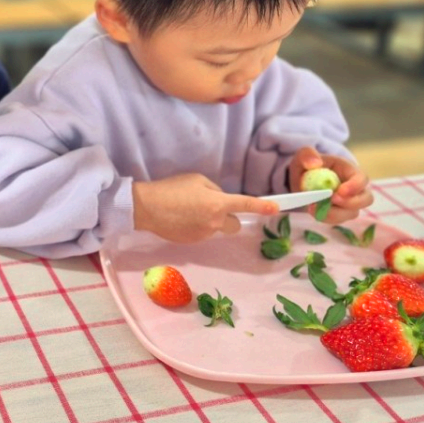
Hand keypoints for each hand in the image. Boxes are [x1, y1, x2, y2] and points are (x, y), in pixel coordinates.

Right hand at [133, 174, 278, 242]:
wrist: (147, 208)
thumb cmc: (171, 189)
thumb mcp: (197, 180)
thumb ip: (214, 191)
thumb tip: (220, 200)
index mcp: (218, 203)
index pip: (246, 205)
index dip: (262, 207)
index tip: (276, 209)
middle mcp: (215, 222)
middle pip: (235, 225)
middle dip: (229, 218)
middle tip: (212, 209)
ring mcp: (204, 235)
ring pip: (217, 229)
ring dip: (209, 221)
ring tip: (188, 212)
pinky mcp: (193, 242)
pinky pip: (203, 234)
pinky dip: (196, 227)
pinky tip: (181, 219)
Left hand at [288, 146, 373, 223]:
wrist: (303, 180)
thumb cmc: (309, 165)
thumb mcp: (304, 156)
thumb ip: (307, 155)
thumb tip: (315, 163)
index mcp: (350, 171)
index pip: (362, 179)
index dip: (355, 186)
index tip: (340, 191)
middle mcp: (355, 189)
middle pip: (365, 199)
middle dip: (350, 203)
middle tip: (332, 200)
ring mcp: (349, 203)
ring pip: (351, 213)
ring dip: (334, 213)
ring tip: (313, 206)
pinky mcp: (340, 213)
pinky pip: (337, 220)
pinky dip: (325, 217)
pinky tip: (312, 210)